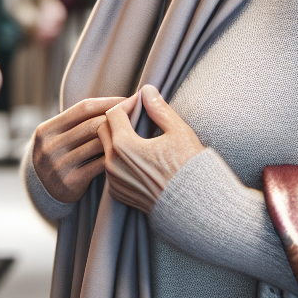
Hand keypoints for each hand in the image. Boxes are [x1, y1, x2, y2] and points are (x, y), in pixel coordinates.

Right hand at [31, 96, 126, 203]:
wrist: (43, 190)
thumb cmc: (61, 154)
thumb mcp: (58, 135)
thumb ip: (77, 120)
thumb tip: (115, 101)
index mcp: (46, 130)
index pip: (83, 108)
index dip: (108, 102)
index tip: (127, 100)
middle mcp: (49, 147)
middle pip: (92, 125)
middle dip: (116, 120)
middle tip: (136, 117)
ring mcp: (58, 165)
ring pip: (98, 144)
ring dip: (117, 139)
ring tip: (134, 134)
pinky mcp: (70, 182)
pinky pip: (99, 164)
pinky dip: (114, 157)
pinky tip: (125, 155)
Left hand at [98, 85, 204, 213]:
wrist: (193, 207)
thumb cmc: (189, 168)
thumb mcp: (178, 131)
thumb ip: (159, 108)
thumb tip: (147, 90)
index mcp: (124, 146)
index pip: (113, 113)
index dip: (128, 103)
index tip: (142, 103)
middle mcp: (113, 165)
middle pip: (104, 130)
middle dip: (118, 119)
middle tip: (139, 116)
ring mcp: (114, 182)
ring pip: (106, 150)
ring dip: (118, 138)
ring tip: (141, 135)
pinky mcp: (118, 194)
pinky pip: (111, 169)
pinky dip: (120, 158)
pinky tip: (140, 156)